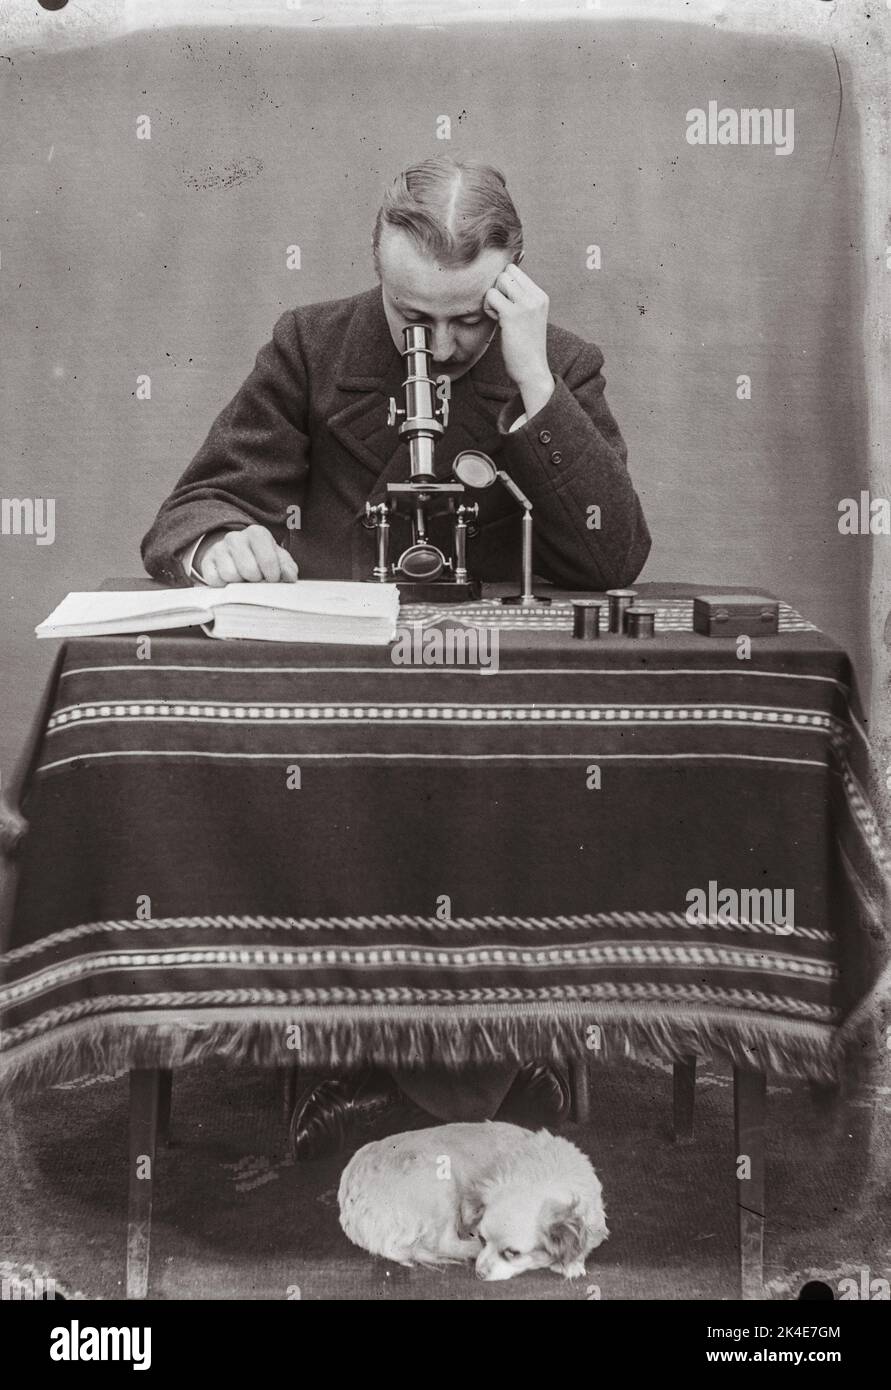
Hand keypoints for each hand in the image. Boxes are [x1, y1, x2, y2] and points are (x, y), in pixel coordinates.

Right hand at [196, 525, 298, 585]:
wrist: (234, 554)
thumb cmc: (261, 558)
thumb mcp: (279, 559)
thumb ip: (287, 568)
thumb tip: (288, 577)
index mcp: (257, 533)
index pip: (268, 559)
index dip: (272, 575)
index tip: (273, 579)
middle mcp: (235, 537)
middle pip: (249, 570)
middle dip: (255, 580)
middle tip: (256, 578)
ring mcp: (219, 549)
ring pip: (231, 576)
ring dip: (239, 583)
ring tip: (243, 578)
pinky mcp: (207, 562)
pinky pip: (215, 581)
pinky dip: (224, 585)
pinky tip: (230, 581)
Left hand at [484, 263, 552, 404]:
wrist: (532, 370)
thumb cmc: (525, 346)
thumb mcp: (529, 317)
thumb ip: (520, 298)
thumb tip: (500, 280)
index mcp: (541, 296)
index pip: (516, 270)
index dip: (505, 285)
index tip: (508, 304)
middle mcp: (536, 296)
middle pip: (506, 272)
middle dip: (498, 289)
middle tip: (502, 310)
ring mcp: (526, 304)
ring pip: (499, 280)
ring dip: (493, 298)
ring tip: (500, 316)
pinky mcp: (513, 314)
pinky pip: (491, 296)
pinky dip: (489, 308)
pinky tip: (497, 322)